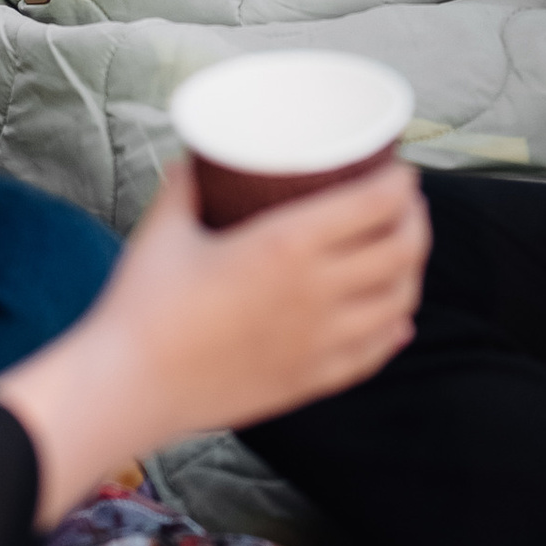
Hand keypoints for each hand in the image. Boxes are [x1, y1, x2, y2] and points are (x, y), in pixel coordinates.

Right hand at [0, 157, 429, 524]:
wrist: (130, 387)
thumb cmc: (143, 306)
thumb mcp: (165, 228)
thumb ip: (187, 185)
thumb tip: (199, 158)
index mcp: (287, 245)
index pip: (377, 203)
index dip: (401, 183)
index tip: (400, 171)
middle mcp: (318, 292)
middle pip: (403, 248)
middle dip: (415, 219)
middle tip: (405, 206)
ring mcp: (321, 341)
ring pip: (400, 300)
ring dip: (411, 271)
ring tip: (401, 254)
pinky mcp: (313, 379)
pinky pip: (376, 351)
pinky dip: (395, 327)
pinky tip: (396, 317)